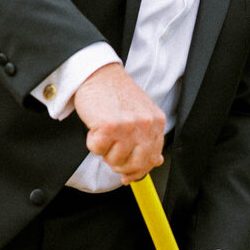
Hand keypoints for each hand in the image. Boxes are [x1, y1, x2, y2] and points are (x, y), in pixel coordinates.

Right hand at [73, 63, 164, 182]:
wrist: (99, 74)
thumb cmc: (116, 93)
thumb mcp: (140, 114)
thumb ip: (149, 137)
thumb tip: (156, 161)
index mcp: (156, 122)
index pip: (152, 159)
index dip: (138, 171)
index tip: (128, 176)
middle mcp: (146, 125)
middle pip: (135, 165)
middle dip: (120, 164)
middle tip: (110, 152)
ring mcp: (128, 126)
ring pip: (115, 160)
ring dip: (105, 151)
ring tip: (104, 131)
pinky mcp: (109, 126)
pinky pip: (98, 150)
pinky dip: (92, 142)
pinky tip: (96, 127)